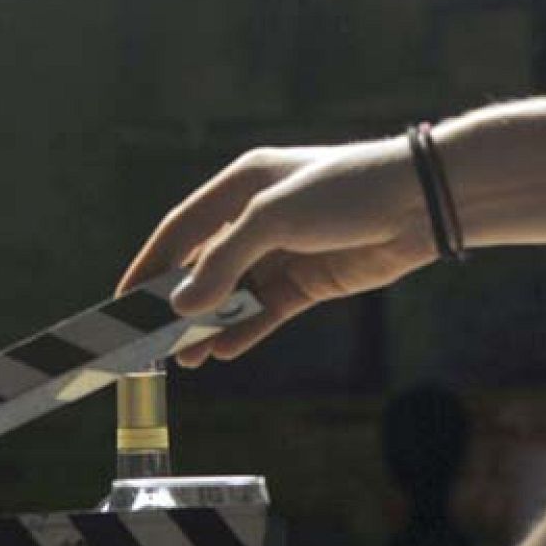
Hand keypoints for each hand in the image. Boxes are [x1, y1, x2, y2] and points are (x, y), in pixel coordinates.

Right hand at [117, 138, 436, 366]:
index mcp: (241, 186)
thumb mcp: (272, 217)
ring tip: (185, 360)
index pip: (179, 229)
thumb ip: (223, 262)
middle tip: (150, 341)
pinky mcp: (310, 280)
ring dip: (209, 326)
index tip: (122, 298)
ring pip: (233, 295)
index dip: (149, 264)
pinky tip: (224, 351)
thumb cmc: (346, 189)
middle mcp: (257, 217)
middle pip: (203, 267)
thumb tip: (182, 306)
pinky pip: (266, 312)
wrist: (424, 203)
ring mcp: (284, 251)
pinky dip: (244, 331)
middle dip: (178, 305)